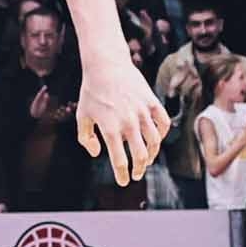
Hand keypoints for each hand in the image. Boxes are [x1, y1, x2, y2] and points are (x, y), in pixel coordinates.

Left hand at [72, 50, 165, 185]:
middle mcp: (128, 122)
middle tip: (136, 174)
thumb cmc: (91, 92)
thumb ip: (86, 138)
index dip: (123, 175)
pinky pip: (163, 123)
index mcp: (110, 129)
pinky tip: (155, 139)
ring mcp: (142, 112)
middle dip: (140, 169)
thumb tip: (98, 153)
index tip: (124, 181)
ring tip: (147, 160)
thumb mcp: (82, 116)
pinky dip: (162, 134)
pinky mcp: (152, 102)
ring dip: (152, 155)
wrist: (105, 65)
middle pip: (141, 156)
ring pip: (155, 142)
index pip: (120, 161)